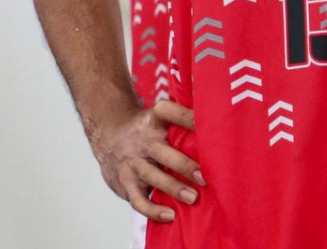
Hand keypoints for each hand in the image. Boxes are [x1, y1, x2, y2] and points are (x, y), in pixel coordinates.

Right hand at [91, 99, 204, 222]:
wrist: (107, 135)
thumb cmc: (145, 129)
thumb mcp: (159, 117)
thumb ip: (182, 120)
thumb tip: (219, 124)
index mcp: (153, 119)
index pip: (169, 112)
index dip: (187, 117)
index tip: (207, 123)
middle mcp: (142, 140)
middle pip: (162, 152)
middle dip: (184, 165)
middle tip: (205, 177)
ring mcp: (132, 162)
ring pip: (152, 176)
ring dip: (173, 188)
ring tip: (193, 198)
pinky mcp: (125, 183)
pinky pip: (138, 200)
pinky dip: (153, 210)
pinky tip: (170, 215)